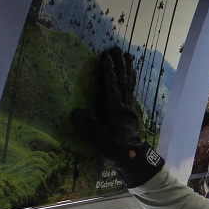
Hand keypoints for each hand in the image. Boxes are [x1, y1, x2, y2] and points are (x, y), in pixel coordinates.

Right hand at [70, 47, 163, 186]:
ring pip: (128, 83)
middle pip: (122, 80)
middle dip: (119, 64)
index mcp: (114, 111)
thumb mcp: (99, 141)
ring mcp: (129, 107)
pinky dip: (131, 78)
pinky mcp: (131, 110)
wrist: (133, 158)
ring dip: (127, 68)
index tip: (106, 56)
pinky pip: (131, 89)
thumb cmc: (114, 150)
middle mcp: (123, 105)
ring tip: (127, 55)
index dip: (108, 71)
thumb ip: (89, 127)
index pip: (111, 87)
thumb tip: (76, 112)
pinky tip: (132, 72)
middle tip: (117, 49)